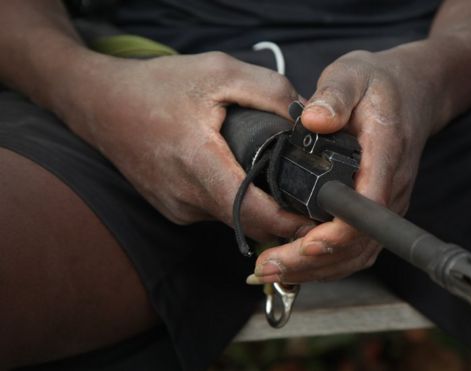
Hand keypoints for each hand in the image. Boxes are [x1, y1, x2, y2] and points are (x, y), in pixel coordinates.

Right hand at [61, 52, 311, 241]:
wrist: (99, 103)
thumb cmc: (157, 85)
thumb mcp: (220, 71)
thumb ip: (270, 91)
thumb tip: (309, 122)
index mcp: (198, 162)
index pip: (254, 212)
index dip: (291, 221)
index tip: (321, 217)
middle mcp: (186, 197)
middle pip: (250, 220)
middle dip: (283, 212)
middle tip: (310, 192)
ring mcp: (177, 208)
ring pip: (233, 218)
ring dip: (257, 203)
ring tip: (272, 173)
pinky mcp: (172, 210)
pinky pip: (215, 211)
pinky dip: (234, 198)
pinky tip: (236, 171)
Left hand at [249, 42, 447, 283]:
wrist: (413, 90)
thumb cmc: (379, 83)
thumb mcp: (352, 74)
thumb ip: (333, 95)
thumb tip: (312, 119)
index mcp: (385, 154)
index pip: (367, 207)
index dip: (337, 233)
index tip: (303, 244)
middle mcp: (392, 186)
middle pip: (358, 243)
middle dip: (312, 262)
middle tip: (268, 266)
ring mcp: (388, 202)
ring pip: (358, 253)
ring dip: (315, 269)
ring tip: (272, 271)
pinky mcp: (378, 209)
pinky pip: (357, 248)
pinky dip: (326, 264)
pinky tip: (294, 266)